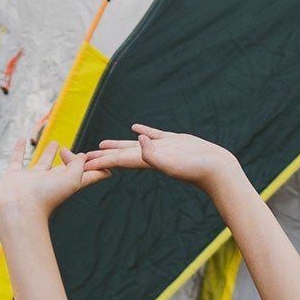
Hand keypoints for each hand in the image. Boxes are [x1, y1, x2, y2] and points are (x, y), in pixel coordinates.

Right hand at [0, 139, 106, 220]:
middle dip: (72, 161)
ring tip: (56, 143)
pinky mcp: (15, 176)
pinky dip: (19, 150)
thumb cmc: (48, 196)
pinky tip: (22, 140)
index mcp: (67, 185)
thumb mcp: (72, 179)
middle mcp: (51, 183)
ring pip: (44, 163)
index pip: (85, 176)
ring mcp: (33, 180)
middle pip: (66, 170)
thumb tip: (82, 156)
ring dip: (49, 153)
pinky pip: (17, 159)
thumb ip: (79, 166)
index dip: (96, 171)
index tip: (107, 166)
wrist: (21, 208)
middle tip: (80, 153)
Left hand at [83, 125, 240, 190]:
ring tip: (102, 143)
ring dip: (117, 145)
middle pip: (120, 155)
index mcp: (147, 161)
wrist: (218, 170)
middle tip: (82, 157)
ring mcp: (161, 149)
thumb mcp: (173, 161)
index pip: (118, 160)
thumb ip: (153, 153)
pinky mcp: (173, 142)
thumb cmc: (197, 169)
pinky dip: (142, 132)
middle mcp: (151, 156)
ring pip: (133, 145)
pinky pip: (152, 136)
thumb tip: (138, 140)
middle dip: (102, 156)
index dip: (100, 160)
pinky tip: (134, 129)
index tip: (82, 163)